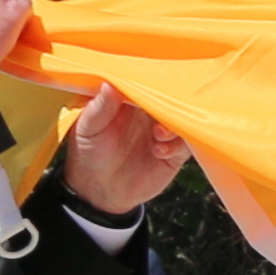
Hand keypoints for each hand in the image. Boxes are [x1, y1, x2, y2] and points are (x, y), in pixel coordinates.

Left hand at [52, 84, 188, 214]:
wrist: (99, 192)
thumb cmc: (88, 153)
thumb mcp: (88, 128)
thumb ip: (100, 106)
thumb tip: (109, 83)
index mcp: (131, 100)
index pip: (148, 83)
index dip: (154, 82)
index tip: (155, 85)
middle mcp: (151, 113)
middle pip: (172, 99)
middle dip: (170, 104)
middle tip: (159, 113)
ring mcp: (164, 132)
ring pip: (183, 120)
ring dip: (175, 126)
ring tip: (158, 134)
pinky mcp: (174, 153)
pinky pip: (187, 144)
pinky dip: (177, 145)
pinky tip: (158, 151)